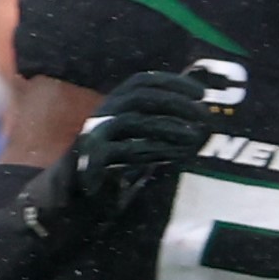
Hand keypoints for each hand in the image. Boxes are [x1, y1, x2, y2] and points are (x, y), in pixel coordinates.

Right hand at [69, 69, 212, 207]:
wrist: (75, 197)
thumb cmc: (113, 166)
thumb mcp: (141, 141)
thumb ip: (164, 127)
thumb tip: (200, 114)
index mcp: (115, 106)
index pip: (143, 82)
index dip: (172, 82)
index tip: (201, 93)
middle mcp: (104, 114)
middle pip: (140, 97)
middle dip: (175, 102)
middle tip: (203, 114)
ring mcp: (95, 135)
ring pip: (132, 121)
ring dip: (167, 126)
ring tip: (194, 137)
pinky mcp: (91, 159)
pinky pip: (124, 150)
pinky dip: (153, 151)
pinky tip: (177, 157)